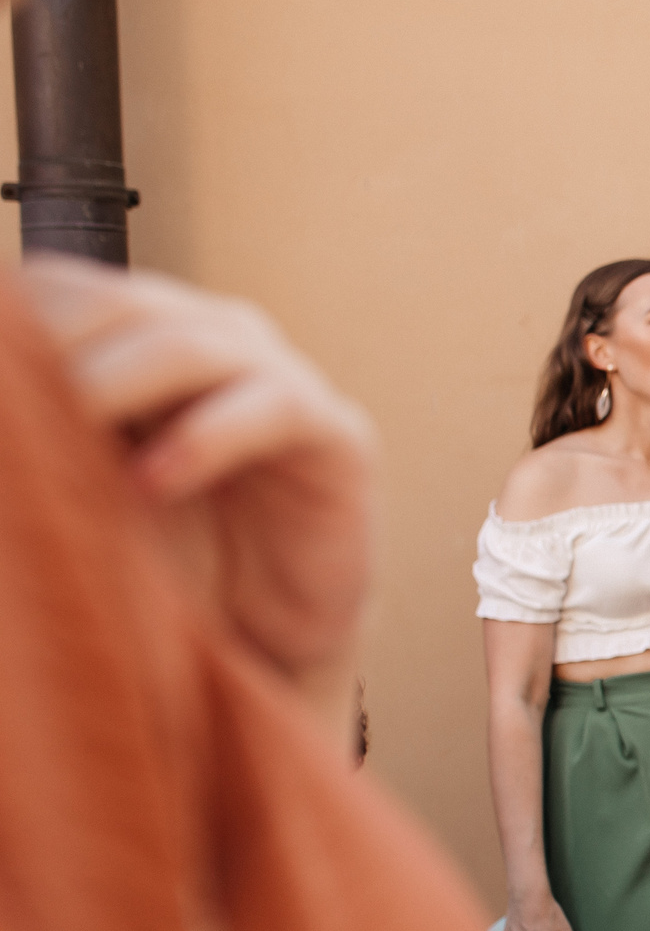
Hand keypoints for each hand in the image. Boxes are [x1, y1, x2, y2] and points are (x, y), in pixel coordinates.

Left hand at [25, 255, 374, 721]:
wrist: (256, 640)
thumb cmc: (163, 560)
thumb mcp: (77, 487)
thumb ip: (40, 435)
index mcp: (144, 337)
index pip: (66, 291)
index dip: (16, 323)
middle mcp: (214, 340)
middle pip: (120, 303)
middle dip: (53, 349)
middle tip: (8, 403)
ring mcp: (280, 379)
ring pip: (188, 345)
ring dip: (113, 385)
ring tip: (64, 435)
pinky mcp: (336, 435)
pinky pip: (270, 411)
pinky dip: (203, 442)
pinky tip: (153, 483)